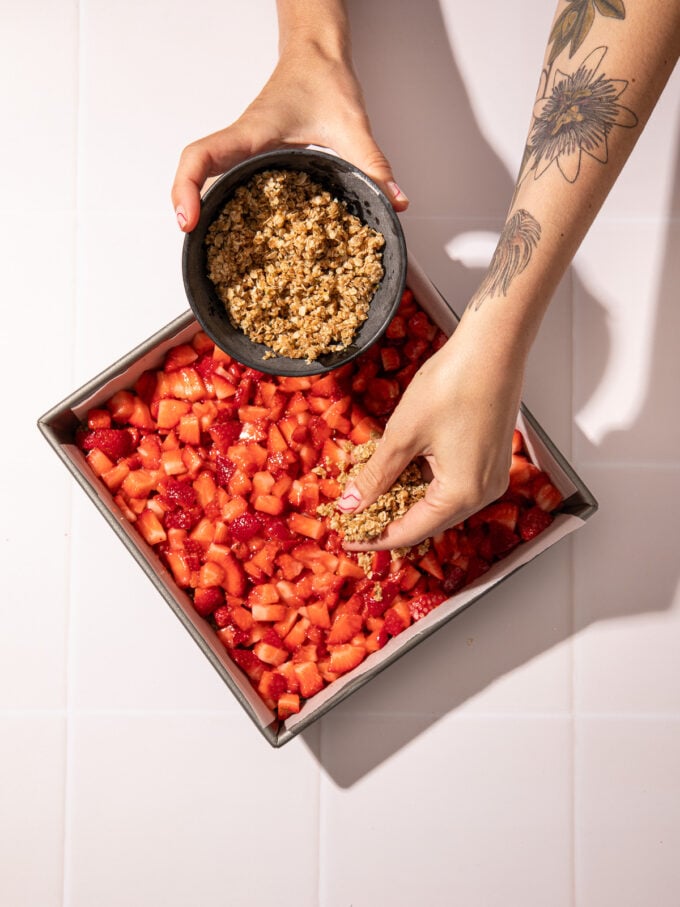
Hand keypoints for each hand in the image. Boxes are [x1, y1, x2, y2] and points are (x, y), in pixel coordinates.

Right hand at [171, 29, 407, 230]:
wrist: (318, 54)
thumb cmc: (323, 78)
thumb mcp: (352, 126)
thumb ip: (373, 166)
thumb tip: (394, 201)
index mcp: (252, 133)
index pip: (201, 156)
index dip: (186, 189)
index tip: (188, 220)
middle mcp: (240, 142)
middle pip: (194, 172)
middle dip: (186, 206)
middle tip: (192, 241)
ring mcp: (242, 148)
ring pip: (206, 175)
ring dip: (199, 205)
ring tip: (206, 241)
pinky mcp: (251, 155)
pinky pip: (224, 176)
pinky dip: (219, 199)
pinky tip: (234, 227)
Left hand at [339, 312, 526, 549]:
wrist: (492, 347)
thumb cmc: (452, 384)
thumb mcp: (402, 435)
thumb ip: (376, 476)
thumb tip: (351, 505)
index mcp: (463, 495)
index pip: (411, 532)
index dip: (374, 538)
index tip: (345, 540)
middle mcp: (483, 494)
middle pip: (428, 523)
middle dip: (388, 521)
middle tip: (353, 518)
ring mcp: (491, 478)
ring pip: (439, 504)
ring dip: (404, 501)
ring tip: (370, 494)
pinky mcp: (490, 460)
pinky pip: (452, 485)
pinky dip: (423, 483)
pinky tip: (398, 471)